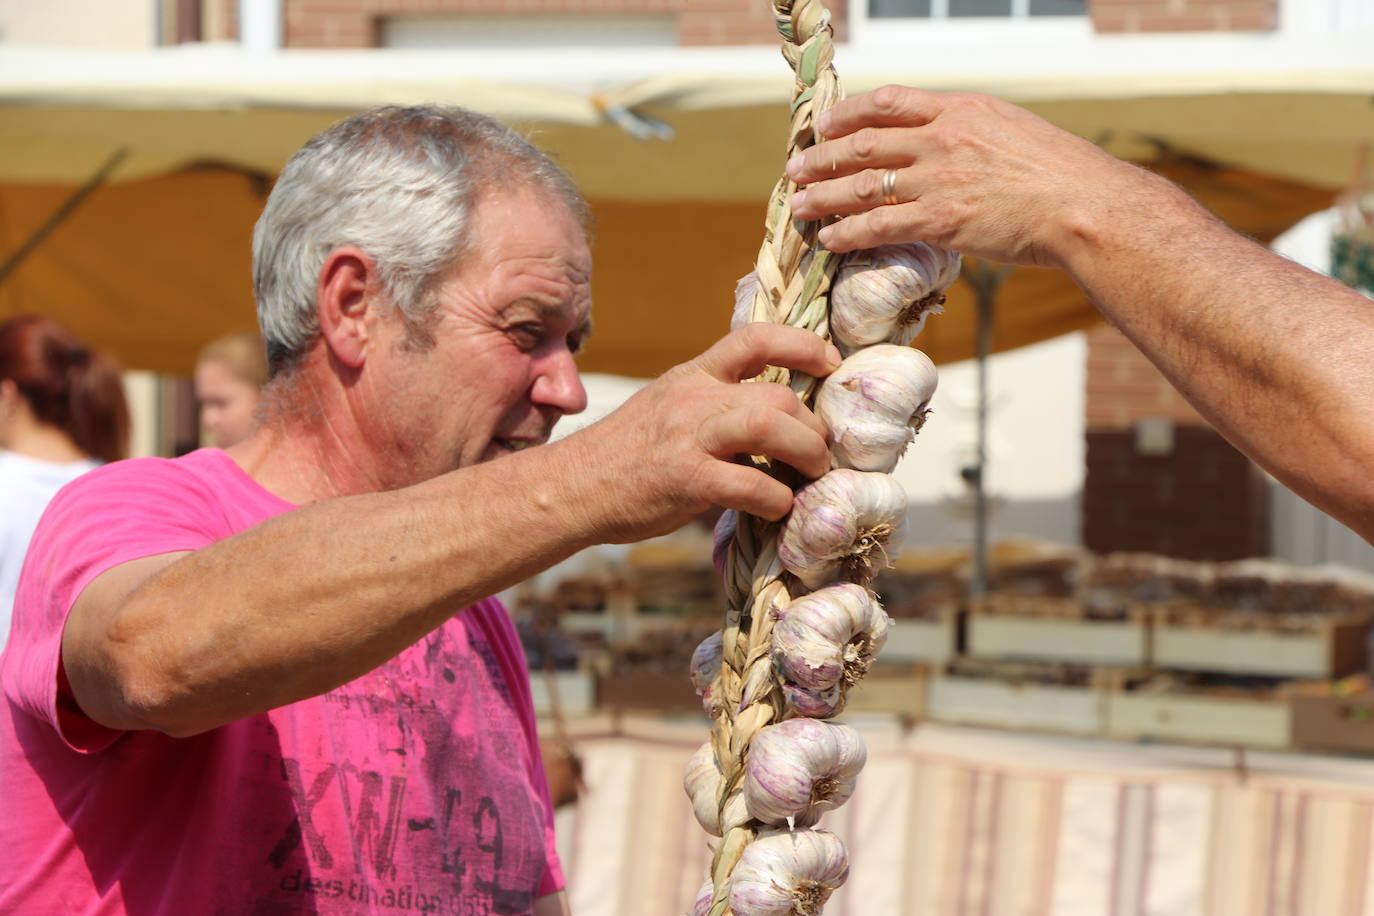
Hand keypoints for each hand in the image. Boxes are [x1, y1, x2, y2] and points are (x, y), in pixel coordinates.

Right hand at [561, 323, 840, 542]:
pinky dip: (777, 500)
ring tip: (812, 475)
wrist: (572, 488)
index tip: (832, 362)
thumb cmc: (626, 456)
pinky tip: (777, 509)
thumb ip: (714, 404)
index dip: (802, 345)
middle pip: (777, 394)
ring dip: (806, 454)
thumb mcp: (668, 407)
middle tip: (820, 453)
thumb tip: (774, 418)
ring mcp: (690, 437)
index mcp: (693, 375)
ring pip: (770, 426)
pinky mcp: (687, 480)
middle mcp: (694, 398)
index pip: (754, 338)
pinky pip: (751, 485)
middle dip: (813, 426)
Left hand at [785, 85, 1157, 268]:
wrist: (1084, 205)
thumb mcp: (1012, 131)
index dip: (849, 114)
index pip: (889, 102)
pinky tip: (829, 240)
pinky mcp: (941, 220)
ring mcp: (938, 179)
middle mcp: (943, 138)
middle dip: (823, 157)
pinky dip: (848, 232)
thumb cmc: (1060, 174)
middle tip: (796, 168)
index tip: (825, 125)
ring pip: (862, 185)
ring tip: (798, 207)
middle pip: (864, 143)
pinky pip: (879, 225)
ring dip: (824, 197)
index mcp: (960, 109)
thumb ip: (972, 135)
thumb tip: (949, 146)